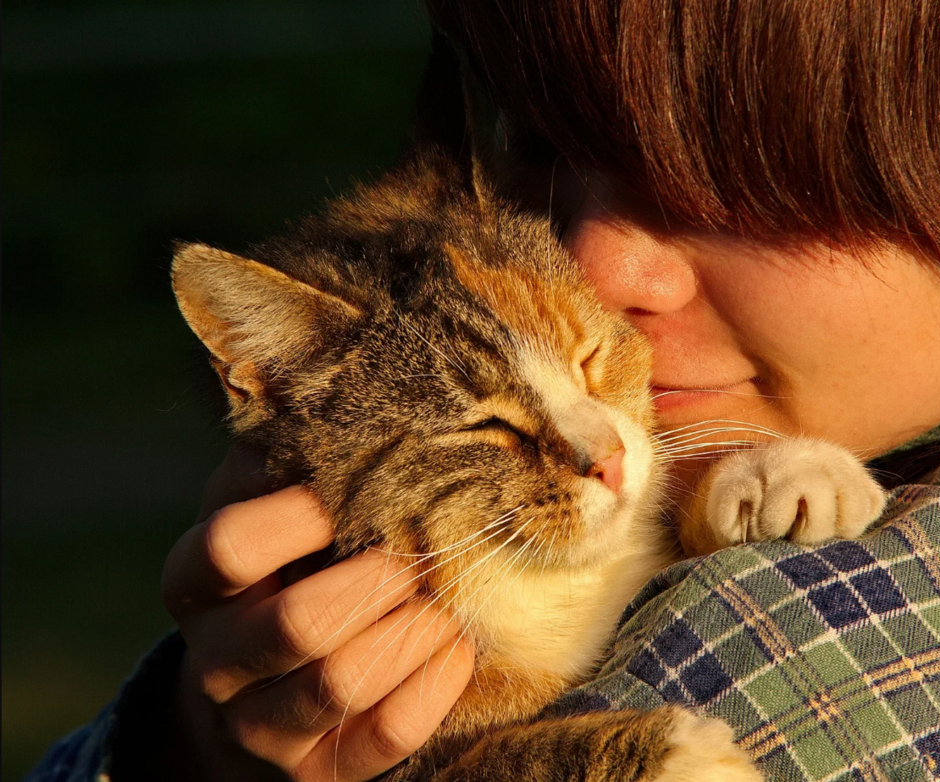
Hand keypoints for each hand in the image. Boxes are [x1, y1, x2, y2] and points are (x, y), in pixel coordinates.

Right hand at [161, 448, 474, 780]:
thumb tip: (341, 382)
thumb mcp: (264, 512)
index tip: (352, 495)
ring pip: (341, 683)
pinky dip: (433, 687)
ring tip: (447, 596)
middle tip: (419, 551)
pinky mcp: (316, 772)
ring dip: (412, 630)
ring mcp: (261, 725)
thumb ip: (289, 461)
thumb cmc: (277, 571)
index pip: (228, 547)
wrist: (252, 693)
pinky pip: (384, 737)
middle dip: (376, 580)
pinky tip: (457, 647)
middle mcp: (217, 659)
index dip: (298, 517)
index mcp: (195, 582)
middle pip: (296, 623)